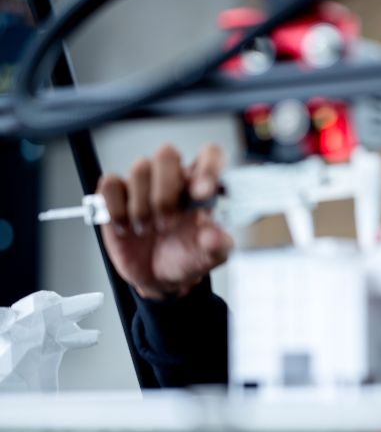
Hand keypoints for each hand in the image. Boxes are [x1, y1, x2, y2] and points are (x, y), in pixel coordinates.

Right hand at [97, 143, 233, 299]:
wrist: (158, 278)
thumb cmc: (187, 257)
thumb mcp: (210, 257)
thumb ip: (218, 246)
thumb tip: (214, 235)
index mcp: (201, 186)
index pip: (210, 154)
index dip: (208, 166)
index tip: (202, 193)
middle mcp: (173, 178)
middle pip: (167, 154)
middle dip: (165, 191)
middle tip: (167, 224)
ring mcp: (144, 183)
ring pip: (139, 168)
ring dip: (142, 206)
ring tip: (148, 231)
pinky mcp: (117, 194)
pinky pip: (110, 183)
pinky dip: (116, 208)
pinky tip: (126, 229)